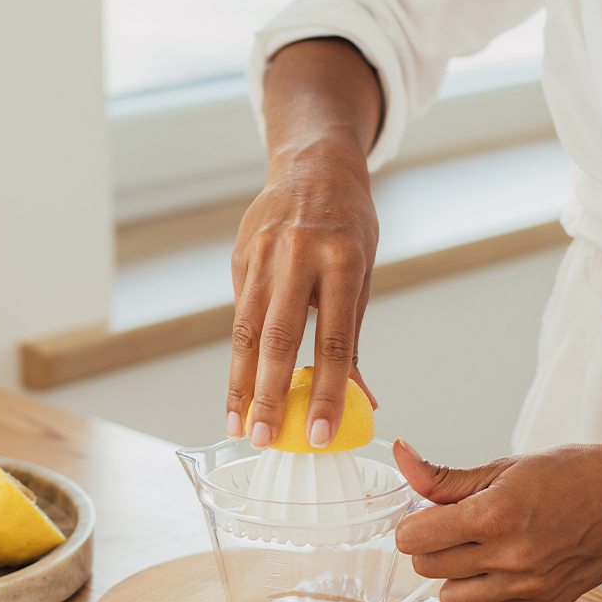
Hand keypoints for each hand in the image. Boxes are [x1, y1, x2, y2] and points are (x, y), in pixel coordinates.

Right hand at [225, 38, 381, 448]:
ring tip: (238, 425)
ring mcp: (262, 255)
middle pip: (280, 338)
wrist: (312, 163)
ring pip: (246, 331)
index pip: (335, 340)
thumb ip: (352, 333)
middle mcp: (299, 256)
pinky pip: (238, 316)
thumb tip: (364, 398)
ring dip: (240, 384)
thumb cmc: (347, 223)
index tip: (322, 433)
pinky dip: (237, 358)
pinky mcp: (239, 259)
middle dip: (270, 395)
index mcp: (343, 260)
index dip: (329, 391)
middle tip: (265, 438)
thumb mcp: (362, 270)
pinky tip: (237, 391)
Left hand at [393, 439, 601, 601]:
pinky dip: (491, 585)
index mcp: (492, 516)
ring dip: (455, 575)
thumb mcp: (502, 468)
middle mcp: (508, 558)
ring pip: (452, 598)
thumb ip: (443, 477)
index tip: (427, 514)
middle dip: (431, 546)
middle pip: (426, 569)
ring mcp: (528, 587)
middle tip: (455, 527)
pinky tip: (513, 558)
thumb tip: (402, 457)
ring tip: (479, 549)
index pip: (411, 539)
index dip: (412, 524)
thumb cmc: (570, 474)